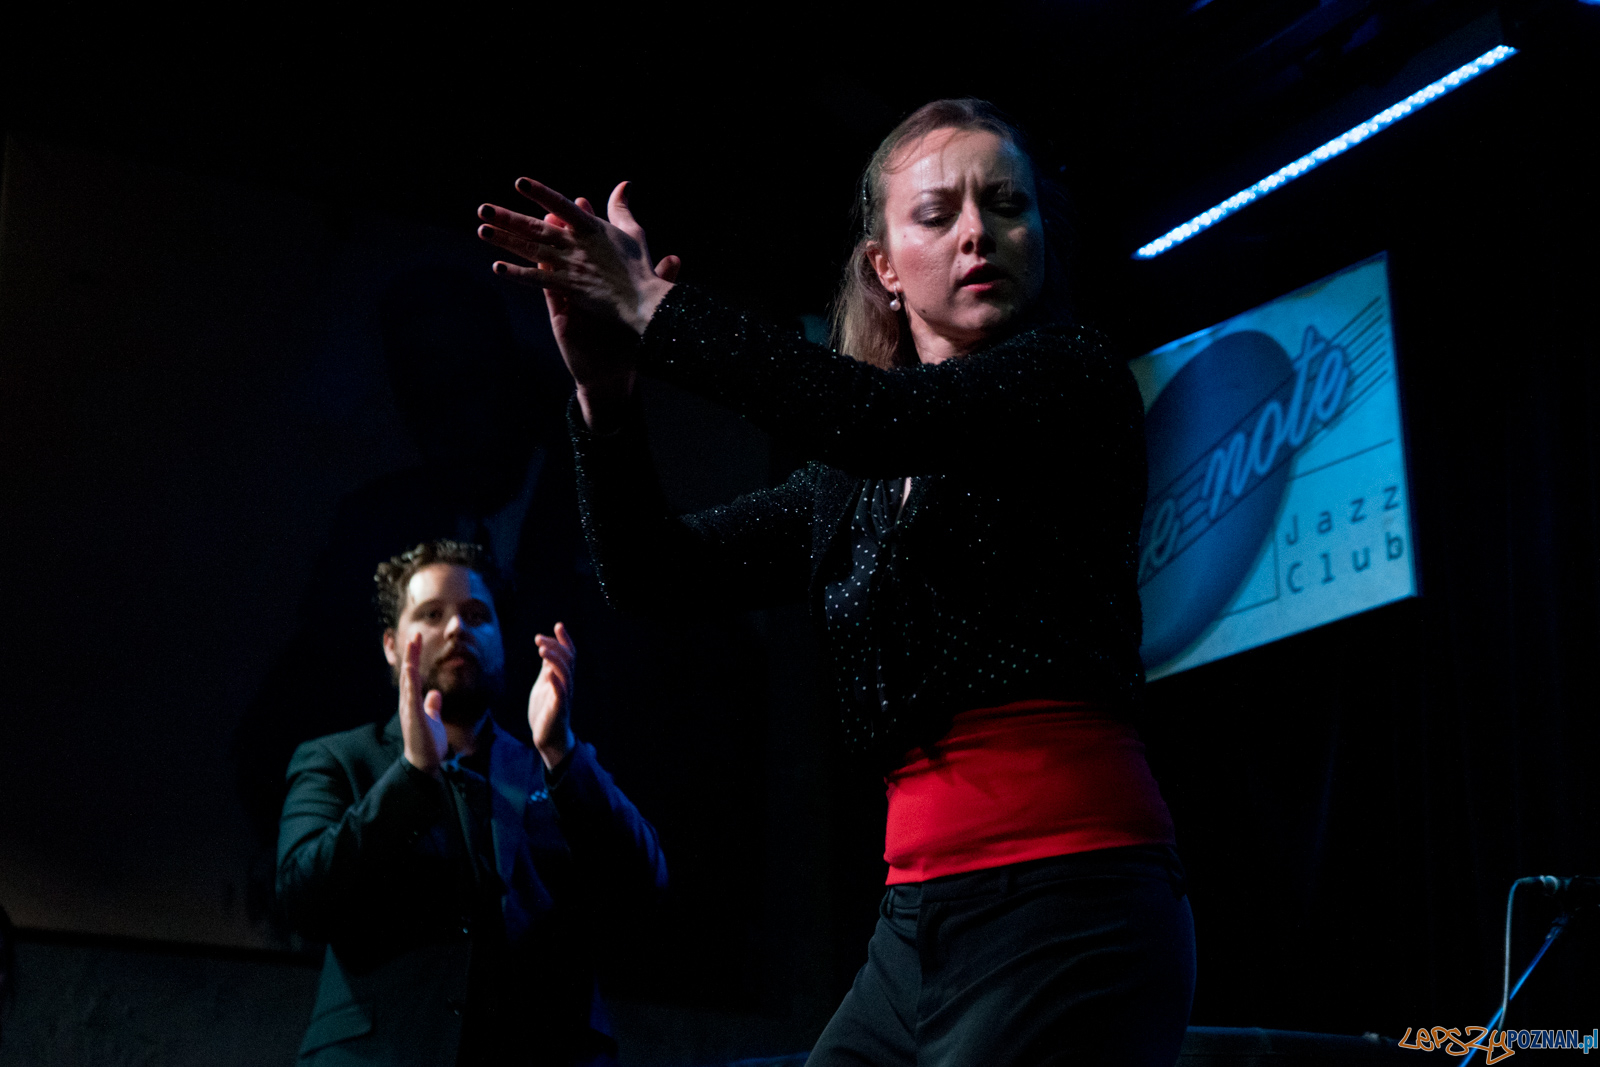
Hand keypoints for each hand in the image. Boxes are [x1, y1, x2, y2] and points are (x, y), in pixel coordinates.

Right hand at [399, 633, 446, 776]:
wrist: (424, 763)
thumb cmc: (428, 743)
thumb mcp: (432, 719)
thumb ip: (432, 706)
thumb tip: (434, 693)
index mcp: (413, 702)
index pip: (412, 675)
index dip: (414, 657)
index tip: (417, 640)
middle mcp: (408, 703)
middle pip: (408, 673)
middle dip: (411, 654)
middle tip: (414, 634)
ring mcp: (409, 710)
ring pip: (408, 681)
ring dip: (410, 662)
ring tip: (412, 645)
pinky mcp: (413, 718)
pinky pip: (411, 697)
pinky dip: (410, 683)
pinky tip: (410, 671)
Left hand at [478, 178, 676, 335]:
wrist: (644, 302)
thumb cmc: (640, 269)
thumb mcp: (633, 232)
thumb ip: (621, 207)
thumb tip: (623, 183)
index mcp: (591, 228)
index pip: (561, 206)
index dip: (540, 193)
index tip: (519, 182)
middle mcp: (577, 244)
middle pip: (536, 228)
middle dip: (508, 217)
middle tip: (483, 209)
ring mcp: (570, 265)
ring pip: (531, 250)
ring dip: (505, 240)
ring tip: (482, 230)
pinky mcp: (568, 287)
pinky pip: (537, 279)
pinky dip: (517, 273)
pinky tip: (497, 267)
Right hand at [517, 194, 679, 429]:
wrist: (613, 370)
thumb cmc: (626, 337)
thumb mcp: (644, 305)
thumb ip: (658, 278)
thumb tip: (675, 257)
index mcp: (599, 277)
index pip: (591, 244)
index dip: (585, 222)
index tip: (582, 201)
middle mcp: (580, 283)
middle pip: (565, 248)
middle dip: (554, 226)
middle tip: (543, 205)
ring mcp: (567, 298)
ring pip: (546, 265)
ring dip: (529, 246)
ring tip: (518, 226)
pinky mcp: (559, 316)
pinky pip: (543, 292)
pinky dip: (527, 278)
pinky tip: (511, 264)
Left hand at [528, 622, 578, 770]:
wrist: (547, 739)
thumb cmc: (545, 712)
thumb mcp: (544, 685)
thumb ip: (547, 669)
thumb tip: (547, 650)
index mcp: (563, 678)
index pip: (569, 655)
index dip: (565, 640)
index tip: (558, 625)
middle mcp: (566, 685)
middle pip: (567, 661)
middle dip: (555, 647)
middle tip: (538, 639)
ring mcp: (563, 697)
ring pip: (565, 674)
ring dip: (554, 660)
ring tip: (541, 650)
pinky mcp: (558, 710)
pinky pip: (560, 695)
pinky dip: (556, 683)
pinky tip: (549, 674)